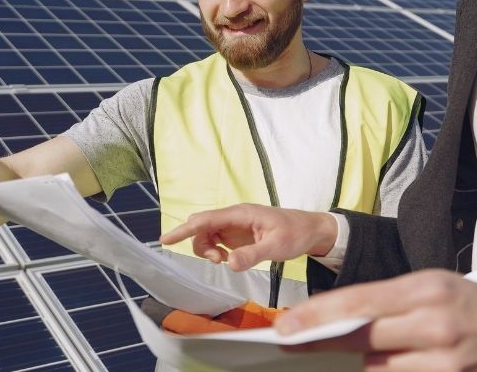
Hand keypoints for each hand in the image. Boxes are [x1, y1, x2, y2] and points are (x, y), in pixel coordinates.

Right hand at [159, 203, 337, 270]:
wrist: (311, 230)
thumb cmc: (295, 233)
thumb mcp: (276, 247)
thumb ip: (252, 255)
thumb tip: (229, 264)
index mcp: (240, 214)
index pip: (205, 219)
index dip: (184, 229)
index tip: (166, 240)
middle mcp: (233, 217)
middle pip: (201, 226)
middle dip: (198, 244)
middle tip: (216, 261)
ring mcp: (234, 225)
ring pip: (206, 234)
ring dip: (207, 250)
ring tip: (224, 262)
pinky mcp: (237, 234)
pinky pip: (216, 240)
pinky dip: (215, 251)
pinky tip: (229, 259)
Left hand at [275, 269, 476, 370]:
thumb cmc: (473, 303)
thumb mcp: (430, 285)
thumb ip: (386, 301)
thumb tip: (337, 318)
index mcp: (427, 290)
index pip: (359, 303)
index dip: (317, 316)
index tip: (285, 326)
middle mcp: (437, 327)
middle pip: (363, 341)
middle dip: (323, 340)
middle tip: (289, 339)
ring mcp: (448, 364)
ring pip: (379, 370)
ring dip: (370, 361)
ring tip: (380, 345)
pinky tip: (401, 362)